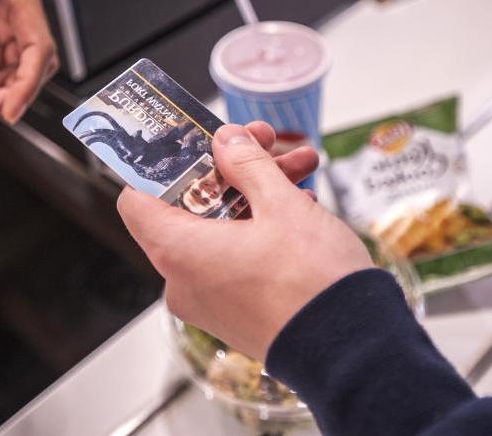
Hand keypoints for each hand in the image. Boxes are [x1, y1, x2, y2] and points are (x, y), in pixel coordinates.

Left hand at [118, 123, 372, 361]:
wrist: (354, 351)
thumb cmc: (312, 283)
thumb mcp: (281, 204)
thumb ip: (247, 163)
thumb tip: (226, 140)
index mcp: (179, 251)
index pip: (137, 199)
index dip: (162, 165)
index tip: (194, 142)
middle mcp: (184, 281)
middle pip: (189, 207)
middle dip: (231, 169)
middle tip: (265, 142)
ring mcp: (211, 301)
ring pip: (220, 229)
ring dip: (256, 193)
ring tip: (301, 167)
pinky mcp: (237, 313)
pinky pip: (236, 258)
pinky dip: (261, 228)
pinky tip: (301, 203)